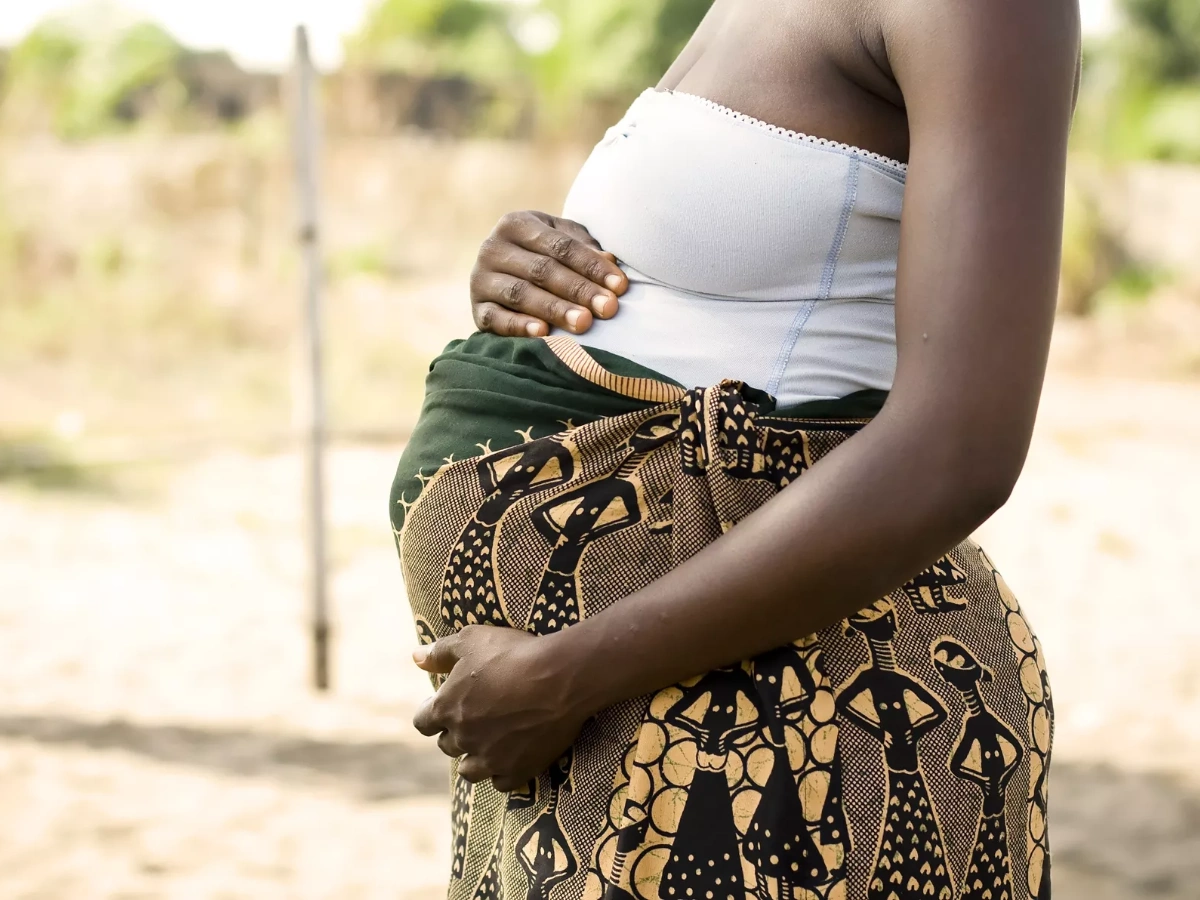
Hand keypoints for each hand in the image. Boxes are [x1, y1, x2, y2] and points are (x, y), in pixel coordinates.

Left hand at [411, 625, 587, 791]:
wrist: (560, 677)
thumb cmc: (513, 654)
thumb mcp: (472, 640)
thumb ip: (440, 651)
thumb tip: (415, 658)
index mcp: (447, 708)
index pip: (423, 722)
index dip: (432, 713)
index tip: (445, 704)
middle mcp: (463, 738)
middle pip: (447, 746)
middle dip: (456, 732)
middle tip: (475, 718)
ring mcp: (490, 759)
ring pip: (470, 770)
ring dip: (474, 758)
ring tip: (489, 743)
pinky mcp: (517, 770)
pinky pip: (501, 783)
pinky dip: (503, 772)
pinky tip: (511, 756)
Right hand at [470, 211, 626, 337]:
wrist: (505, 275)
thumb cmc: (545, 256)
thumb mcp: (564, 243)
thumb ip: (586, 249)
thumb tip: (611, 261)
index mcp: (517, 223)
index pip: (561, 246)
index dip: (592, 266)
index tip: (620, 286)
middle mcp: (493, 247)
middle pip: (542, 270)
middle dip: (579, 290)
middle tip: (607, 308)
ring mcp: (481, 279)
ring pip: (521, 294)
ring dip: (555, 309)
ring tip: (584, 323)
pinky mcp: (477, 308)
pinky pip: (496, 318)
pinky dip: (518, 326)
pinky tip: (542, 332)